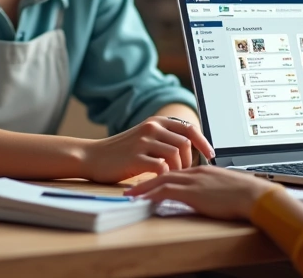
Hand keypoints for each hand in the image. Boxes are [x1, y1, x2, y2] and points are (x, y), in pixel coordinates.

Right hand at [79, 117, 214, 183]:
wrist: (92, 157)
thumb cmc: (120, 152)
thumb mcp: (143, 138)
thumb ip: (163, 139)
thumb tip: (190, 149)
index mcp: (156, 122)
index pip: (189, 128)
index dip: (203, 142)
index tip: (210, 155)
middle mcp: (151, 128)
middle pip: (185, 143)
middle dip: (189, 161)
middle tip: (184, 173)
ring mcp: (143, 142)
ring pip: (176, 155)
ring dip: (178, 170)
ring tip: (171, 178)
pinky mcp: (135, 158)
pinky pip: (162, 167)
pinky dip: (165, 176)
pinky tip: (160, 181)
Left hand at [123, 166, 279, 220]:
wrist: (254, 196)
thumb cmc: (246, 196)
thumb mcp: (226, 189)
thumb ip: (214, 189)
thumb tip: (210, 197)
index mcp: (203, 171)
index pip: (177, 171)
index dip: (161, 175)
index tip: (149, 180)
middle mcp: (195, 173)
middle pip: (165, 172)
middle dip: (146, 179)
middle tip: (132, 185)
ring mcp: (193, 182)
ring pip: (161, 180)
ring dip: (143, 187)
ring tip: (130, 194)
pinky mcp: (192, 192)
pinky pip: (166, 191)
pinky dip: (151, 194)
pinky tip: (142, 200)